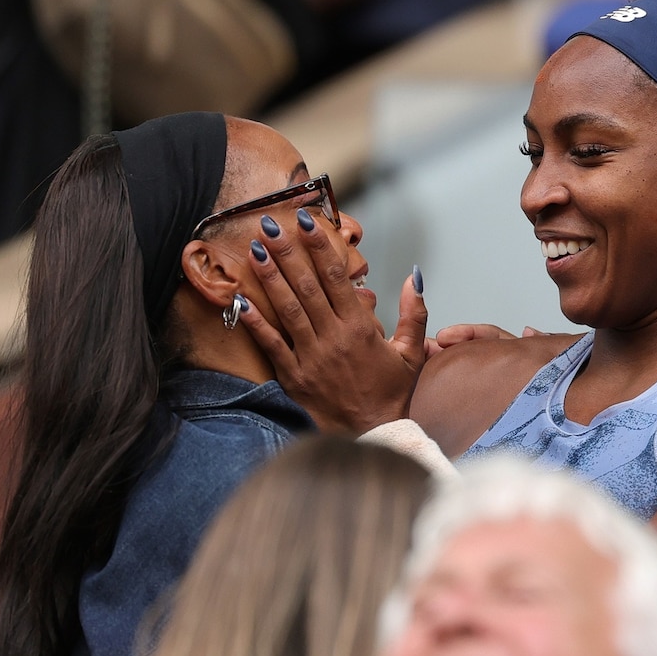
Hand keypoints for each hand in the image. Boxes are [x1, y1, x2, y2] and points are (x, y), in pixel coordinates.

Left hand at [239, 217, 428, 433]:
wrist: (372, 433)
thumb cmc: (391, 393)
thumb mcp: (411, 352)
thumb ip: (414, 313)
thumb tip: (414, 276)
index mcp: (361, 328)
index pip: (337, 278)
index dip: (320, 247)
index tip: (307, 222)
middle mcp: (333, 338)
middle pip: (307, 286)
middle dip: (287, 252)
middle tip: (270, 224)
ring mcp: (310, 356)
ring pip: (287, 308)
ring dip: (270, 277)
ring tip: (255, 249)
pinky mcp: (293, 375)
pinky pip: (271, 343)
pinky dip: (256, 321)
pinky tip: (242, 298)